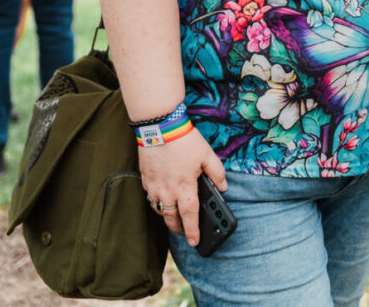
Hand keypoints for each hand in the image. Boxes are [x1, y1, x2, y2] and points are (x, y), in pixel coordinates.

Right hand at [139, 127, 226, 246]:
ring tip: (174, 214)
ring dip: (167, 215)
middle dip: (178, 227)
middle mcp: (167, 192)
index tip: (194, 242)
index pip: (190, 216)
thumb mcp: (207, 154)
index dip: (193, 231)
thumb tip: (223, 187)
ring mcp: (154, 187)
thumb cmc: (184, 140)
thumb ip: (217, 173)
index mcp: (185, 188)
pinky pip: (150, 198)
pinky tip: (162, 197)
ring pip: (159, 210)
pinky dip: (157, 202)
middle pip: (171, 219)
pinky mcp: (145, 179)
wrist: (160, 127)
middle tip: (184, 230)